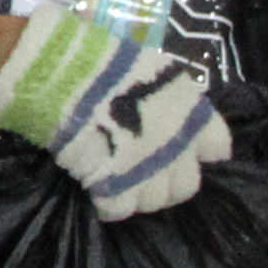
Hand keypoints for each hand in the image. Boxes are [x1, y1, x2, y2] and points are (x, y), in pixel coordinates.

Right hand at [0, 7, 229, 216]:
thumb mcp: (141, 63)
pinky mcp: (114, 187)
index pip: (217, 146)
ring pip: (154, 202)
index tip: (178, 148)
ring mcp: (148, 169)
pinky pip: (120, 210)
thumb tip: (159, 108)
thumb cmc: (92, 57)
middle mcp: (177, 143)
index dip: (197, 149)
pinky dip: (108, 203)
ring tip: (115, 176)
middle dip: (165, 180)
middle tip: (141, 167)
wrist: (50, 72)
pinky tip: (95, 186)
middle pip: (186, 185)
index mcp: (188, 107)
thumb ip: (160, 94)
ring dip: (137, 193)